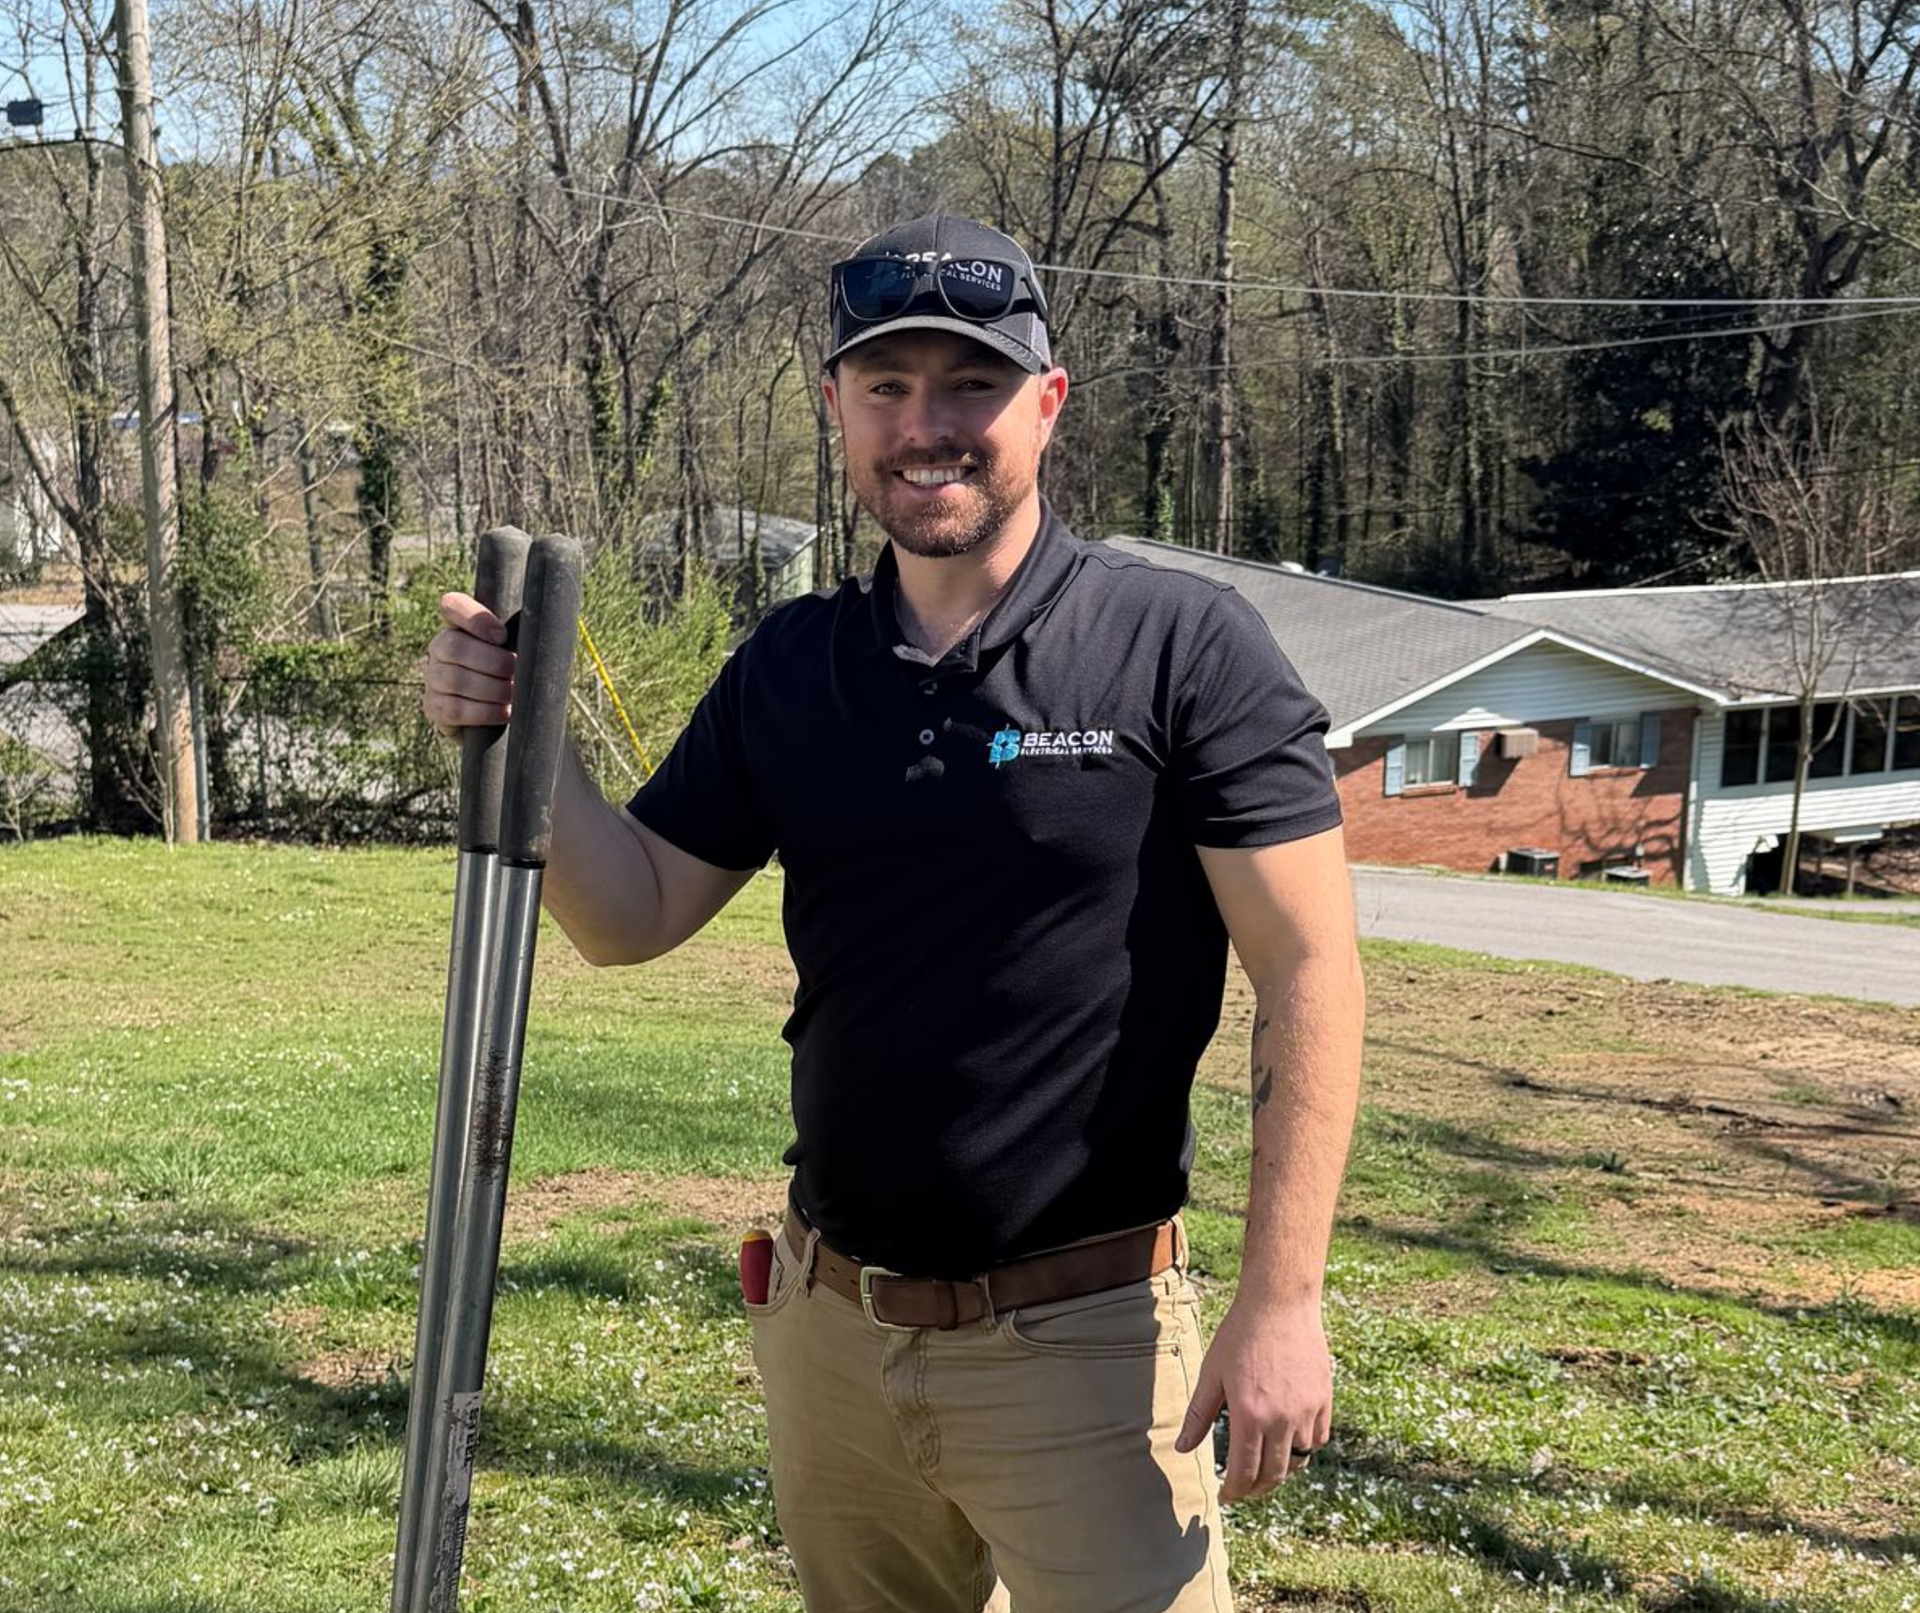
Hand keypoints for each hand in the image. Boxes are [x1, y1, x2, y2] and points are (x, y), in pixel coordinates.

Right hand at [421, 592, 513, 736]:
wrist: (491, 714)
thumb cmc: (508, 674)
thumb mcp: (513, 650)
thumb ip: (519, 638)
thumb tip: (541, 637)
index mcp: (458, 626)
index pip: (452, 606)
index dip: (475, 618)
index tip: (502, 636)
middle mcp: (439, 648)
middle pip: (455, 646)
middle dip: (493, 662)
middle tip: (515, 673)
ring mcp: (433, 678)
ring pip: (456, 679)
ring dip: (493, 689)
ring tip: (513, 694)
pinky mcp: (434, 707)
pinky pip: (456, 709)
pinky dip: (485, 711)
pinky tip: (504, 711)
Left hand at [1174, 1293, 1331, 1503]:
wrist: (1279, 1303)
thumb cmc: (1239, 1335)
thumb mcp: (1212, 1373)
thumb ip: (1198, 1415)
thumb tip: (1182, 1449)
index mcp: (1250, 1415)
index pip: (1245, 1472)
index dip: (1235, 1492)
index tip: (1227, 1496)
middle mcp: (1281, 1418)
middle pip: (1274, 1474)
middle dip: (1257, 1489)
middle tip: (1244, 1490)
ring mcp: (1306, 1410)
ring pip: (1298, 1460)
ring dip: (1281, 1470)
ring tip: (1266, 1467)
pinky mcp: (1323, 1399)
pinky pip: (1318, 1438)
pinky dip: (1304, 1448)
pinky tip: (1290, 1443)